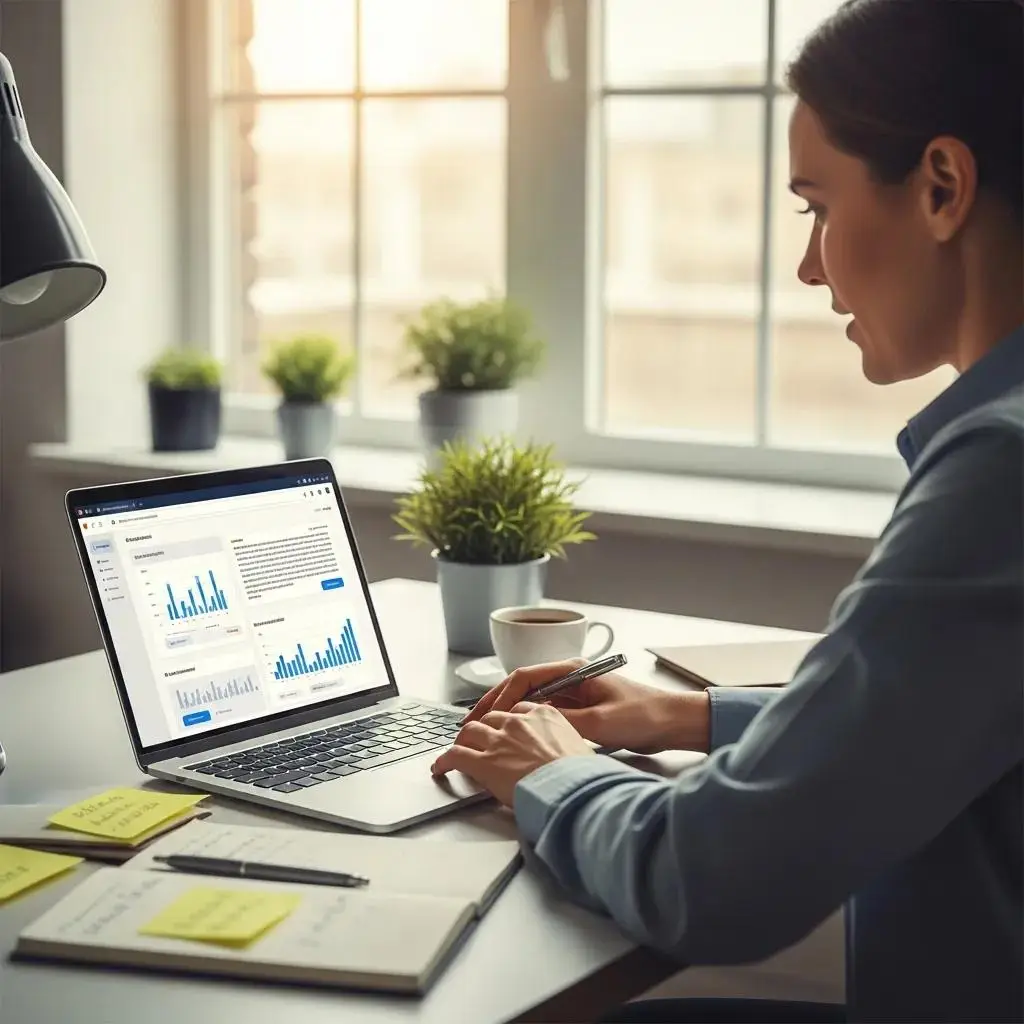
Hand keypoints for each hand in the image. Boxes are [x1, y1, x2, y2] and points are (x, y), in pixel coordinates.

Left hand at [430, 702, 593, 805]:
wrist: (575, 790)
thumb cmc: (583, 777)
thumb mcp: (579, 748)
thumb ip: (563, 743)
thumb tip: (562, 755)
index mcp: (545, 715)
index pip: (519, 710)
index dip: (509, 721)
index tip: (505, 729)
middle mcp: (519, 722)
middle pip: (492, 717)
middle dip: (485, 728)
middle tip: (479, 739)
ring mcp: (499, 740)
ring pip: (471, 731)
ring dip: (463, 740)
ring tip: (458, 750)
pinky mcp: (484, 762)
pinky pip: (456, 756)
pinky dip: (444, 761)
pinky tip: (440, 768)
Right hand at [461, 658, 710, 754]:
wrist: (674, 723)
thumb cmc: (643, 715)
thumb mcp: (599, 723)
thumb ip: (563, 722)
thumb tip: (528, 727)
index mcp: (573, 670)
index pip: (524, 677)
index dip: (500, 697)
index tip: (484, 716)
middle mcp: (570, 678)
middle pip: (522, 688)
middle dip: (494, 705)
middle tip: (471, 724)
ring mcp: (574, 694)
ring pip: (529, 703)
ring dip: (507, 716)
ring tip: (485, 733)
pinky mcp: (580, 711)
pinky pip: (543, 715)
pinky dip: (525, 725)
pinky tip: (513, 739)